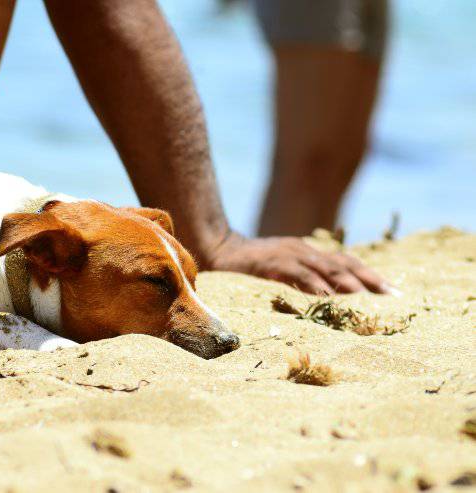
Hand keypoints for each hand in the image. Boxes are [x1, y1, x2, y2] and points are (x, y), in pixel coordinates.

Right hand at [204, 234, 390, 294]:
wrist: (218, 249)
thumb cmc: (249, 267)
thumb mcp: (281, 272)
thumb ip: (302, 282)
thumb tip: (330, 300)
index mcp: (307, 253)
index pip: (345, 262)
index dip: (369, 275)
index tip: (392, 291)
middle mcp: (303, 250)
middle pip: (343, 263)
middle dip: (369, 278)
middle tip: (391, 294)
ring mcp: (288, 254)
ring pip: (325, 266)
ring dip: (348, 280)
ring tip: (367, 295)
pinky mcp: (271, 262)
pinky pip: (297, 273)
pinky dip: (314, 283)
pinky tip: (327, 295)